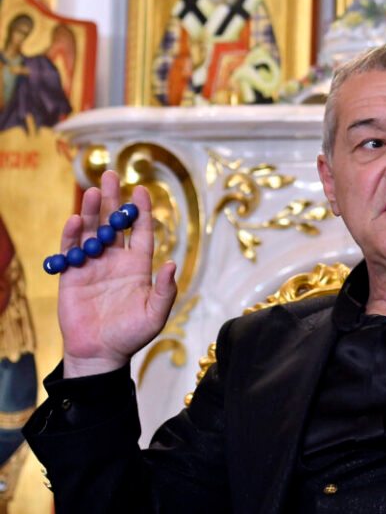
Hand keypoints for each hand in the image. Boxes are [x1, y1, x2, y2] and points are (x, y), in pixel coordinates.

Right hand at [58, 171, 177, 377]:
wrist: (100, 354)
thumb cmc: (131, 335)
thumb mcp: (156, 314)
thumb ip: (165, 290)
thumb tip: (171, 263)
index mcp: (138, 266)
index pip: (142, 232)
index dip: (141, 211)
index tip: (141, 188)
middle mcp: (116, 260)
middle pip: (115, 223)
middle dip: (113, 199)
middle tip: (110, 174)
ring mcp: (93, 265)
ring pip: (93, 231)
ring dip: (93, 211)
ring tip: (94, 191)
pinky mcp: (72, 275)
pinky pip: (72, 249)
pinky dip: (73, 234)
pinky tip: (77, 219)